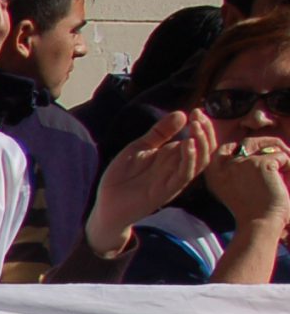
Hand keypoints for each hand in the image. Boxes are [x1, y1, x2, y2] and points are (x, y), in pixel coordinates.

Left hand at [83, 108, 216, 255]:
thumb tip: (182, 114)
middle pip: (204, 149)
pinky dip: (189, 159)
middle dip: (206, 131)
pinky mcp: (166, 190)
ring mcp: (173, 179)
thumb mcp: (140, 148)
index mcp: (172, 156)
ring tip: (196, 127)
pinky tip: (187, 144)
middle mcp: (177, 167)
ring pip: (200, 162)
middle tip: (199, 116)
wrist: (106, 203)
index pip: (198, 139)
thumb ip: (159, 133)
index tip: (196, 110)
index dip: (201, 125)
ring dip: (201, 143)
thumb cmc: (122, 176)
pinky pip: (184, 175)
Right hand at [203, 133, 289, 230]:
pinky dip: (289, 165)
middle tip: (282, 151)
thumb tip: (254, 151)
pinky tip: (287, 179)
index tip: (258, 152)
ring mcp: (242, 163)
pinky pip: (282, 156)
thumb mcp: (233, 192)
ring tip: (289, 165)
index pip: (225, 149)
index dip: (243, 147)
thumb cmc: (252, 213)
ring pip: (268, 147)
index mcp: (214, 175)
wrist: (259, 225)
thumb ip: (235, 173)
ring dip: (282, 153)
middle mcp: (225, 166)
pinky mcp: (261, 163)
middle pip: (248, 142)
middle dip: (267, 143)